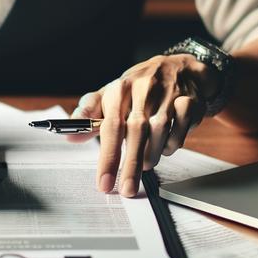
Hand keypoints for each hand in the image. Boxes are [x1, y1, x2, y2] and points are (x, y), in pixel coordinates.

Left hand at [71, 55, 214, 197]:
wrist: (177, 68)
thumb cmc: (137, 88)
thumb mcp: (110, 95)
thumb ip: (89, 115)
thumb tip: (69, 136)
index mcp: (119, 89)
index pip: (111, 125)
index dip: (108, 157)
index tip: (104, 183)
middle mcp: (143, 90)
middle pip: (136, 132)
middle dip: (131, 166)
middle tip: (127, 189)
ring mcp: (168, 94)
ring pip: (160, 132)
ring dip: (152, 154)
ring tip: (145, 163)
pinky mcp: (189, 101)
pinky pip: (181, 130)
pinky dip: (173, 144)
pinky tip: (165, 146)